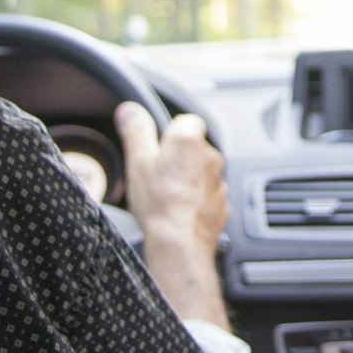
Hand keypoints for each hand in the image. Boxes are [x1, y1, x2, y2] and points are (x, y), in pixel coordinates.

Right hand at [115, 103, 230, 327]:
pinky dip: (196, 199)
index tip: (157, 147)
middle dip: (178, 158)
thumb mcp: (138, 161)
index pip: (186, 121)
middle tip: (157, 175)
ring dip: (188, 179)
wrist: (180, 242)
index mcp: (189, 139)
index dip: (170, 133)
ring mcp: (219, 180)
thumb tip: (129, 110)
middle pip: (193, 148)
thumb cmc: (159, 202)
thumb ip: (136, 131)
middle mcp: (210, 155)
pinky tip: (179, 210)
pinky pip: (207, 194)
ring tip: (166, 196)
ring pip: (201, 172)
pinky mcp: (223, 202)